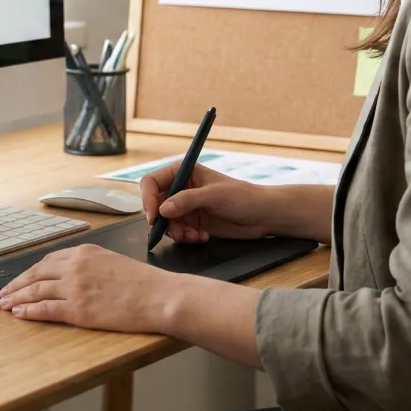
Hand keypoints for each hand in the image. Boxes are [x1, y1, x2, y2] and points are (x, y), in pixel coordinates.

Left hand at [0, 244, 180, 332]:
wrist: (159, 296)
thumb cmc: (144, 282)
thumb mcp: (114, 261)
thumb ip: (91, 265)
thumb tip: (76, 275)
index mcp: (85, 252)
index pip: (49, 261)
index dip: (31, 271)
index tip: (23, 278)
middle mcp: (76, 266)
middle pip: (36, 274)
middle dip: (17, 283)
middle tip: (4, 291)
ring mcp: (75, 288)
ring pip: (35, 291)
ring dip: (17, 298)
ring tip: (5, 304)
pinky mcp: (77, 310)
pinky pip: (45, 309)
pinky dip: (28, 311)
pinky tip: (19, 313)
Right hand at [140, 163, 276, 242]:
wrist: (263, 216)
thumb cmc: (243, 197)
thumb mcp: (214, 195)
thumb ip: (187, 200)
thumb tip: (162, 210)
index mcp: (183, 172)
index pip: (152, 182)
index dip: (147, 198)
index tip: (153, 217)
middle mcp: (181, 189)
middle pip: (155, 205)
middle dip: (163, 221)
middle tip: (177, 231)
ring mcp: (186, 207)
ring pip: (165, 222)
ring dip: (176, 232)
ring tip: (194, 235)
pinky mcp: (193, 223)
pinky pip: (178, 233)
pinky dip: (186, 237)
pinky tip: (202, 236)